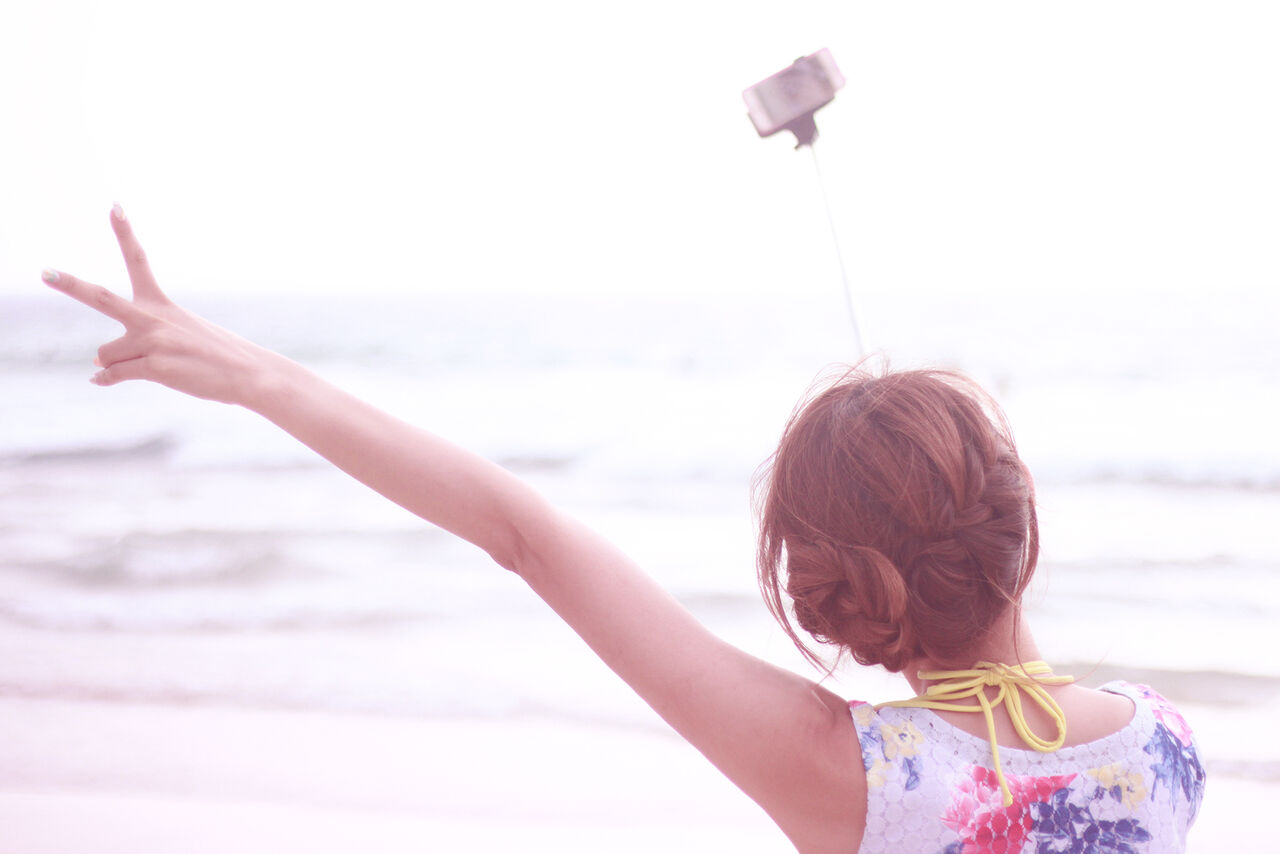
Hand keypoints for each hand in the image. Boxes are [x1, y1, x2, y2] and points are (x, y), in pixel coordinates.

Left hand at [43, 205, 272, 405]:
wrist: (250, 374)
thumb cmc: (219, 356)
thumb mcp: (182, 337)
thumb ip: (138, 343)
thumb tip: (95, 364)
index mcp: (162, 304)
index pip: (139, 262)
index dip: (125, 233)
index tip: (114, 206)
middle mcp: (153, 318)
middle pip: (101, 298)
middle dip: (69, 285)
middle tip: (44, 272)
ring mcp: (152, 342)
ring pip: (105, 353)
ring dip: (116, 363)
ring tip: (145, 366)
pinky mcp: (154, 366)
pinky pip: (112, 375)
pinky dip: (105, 380)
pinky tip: (101, 381)